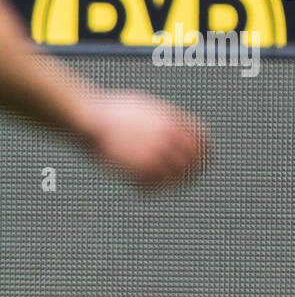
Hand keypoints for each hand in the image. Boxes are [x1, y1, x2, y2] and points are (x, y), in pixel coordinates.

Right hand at [82, 91, 207, 188]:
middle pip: (192, 161)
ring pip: (175, 177)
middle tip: (185, 179)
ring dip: (170, 183)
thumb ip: (167, 119)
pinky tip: (143, 188)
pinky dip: (151, 189)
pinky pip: (153, 186)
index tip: (203, 161)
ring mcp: (152, 153)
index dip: (206, 152)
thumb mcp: (147, 107)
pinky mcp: (136, 168)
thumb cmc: (113, 111)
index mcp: (171, 121)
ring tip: (162, 185)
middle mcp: (166, 138)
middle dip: (191, 172)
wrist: (86, 118)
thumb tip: (184, 129)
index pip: (202, 140)